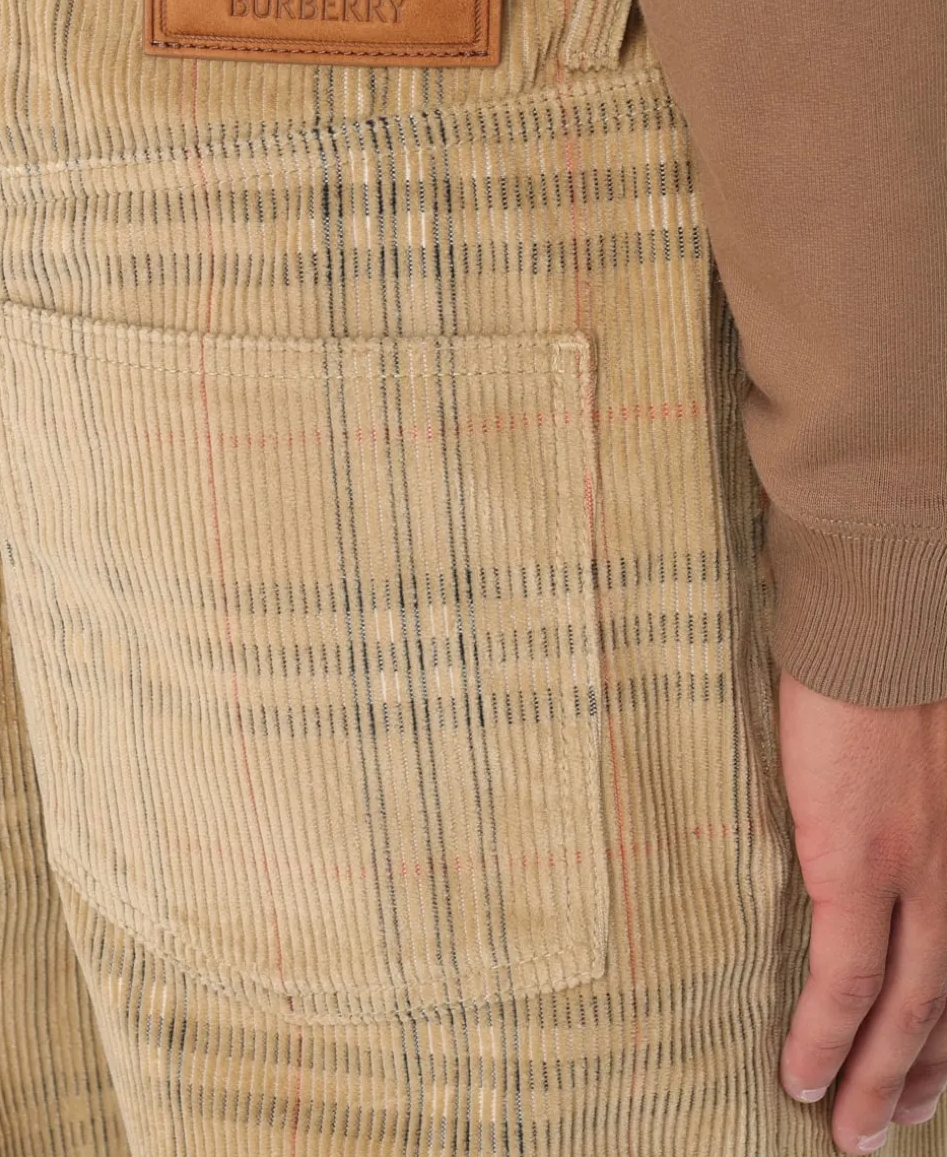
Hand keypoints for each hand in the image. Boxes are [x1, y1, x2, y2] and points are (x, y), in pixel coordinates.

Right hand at [778, 668, 946, 1152]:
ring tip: (848, 1128)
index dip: (946, 1030)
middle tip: (885, 1125)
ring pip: (907, 1011)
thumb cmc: (895, 667)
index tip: (925, 1072)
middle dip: (918, 1074)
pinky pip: (844, 978)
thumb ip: (914, 804)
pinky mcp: (856, 865)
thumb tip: (869, 823)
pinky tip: (800, 1073)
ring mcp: (915, 875)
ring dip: (877, 1079)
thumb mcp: (929, 755)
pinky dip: (824, 1035)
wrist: (883, 627)